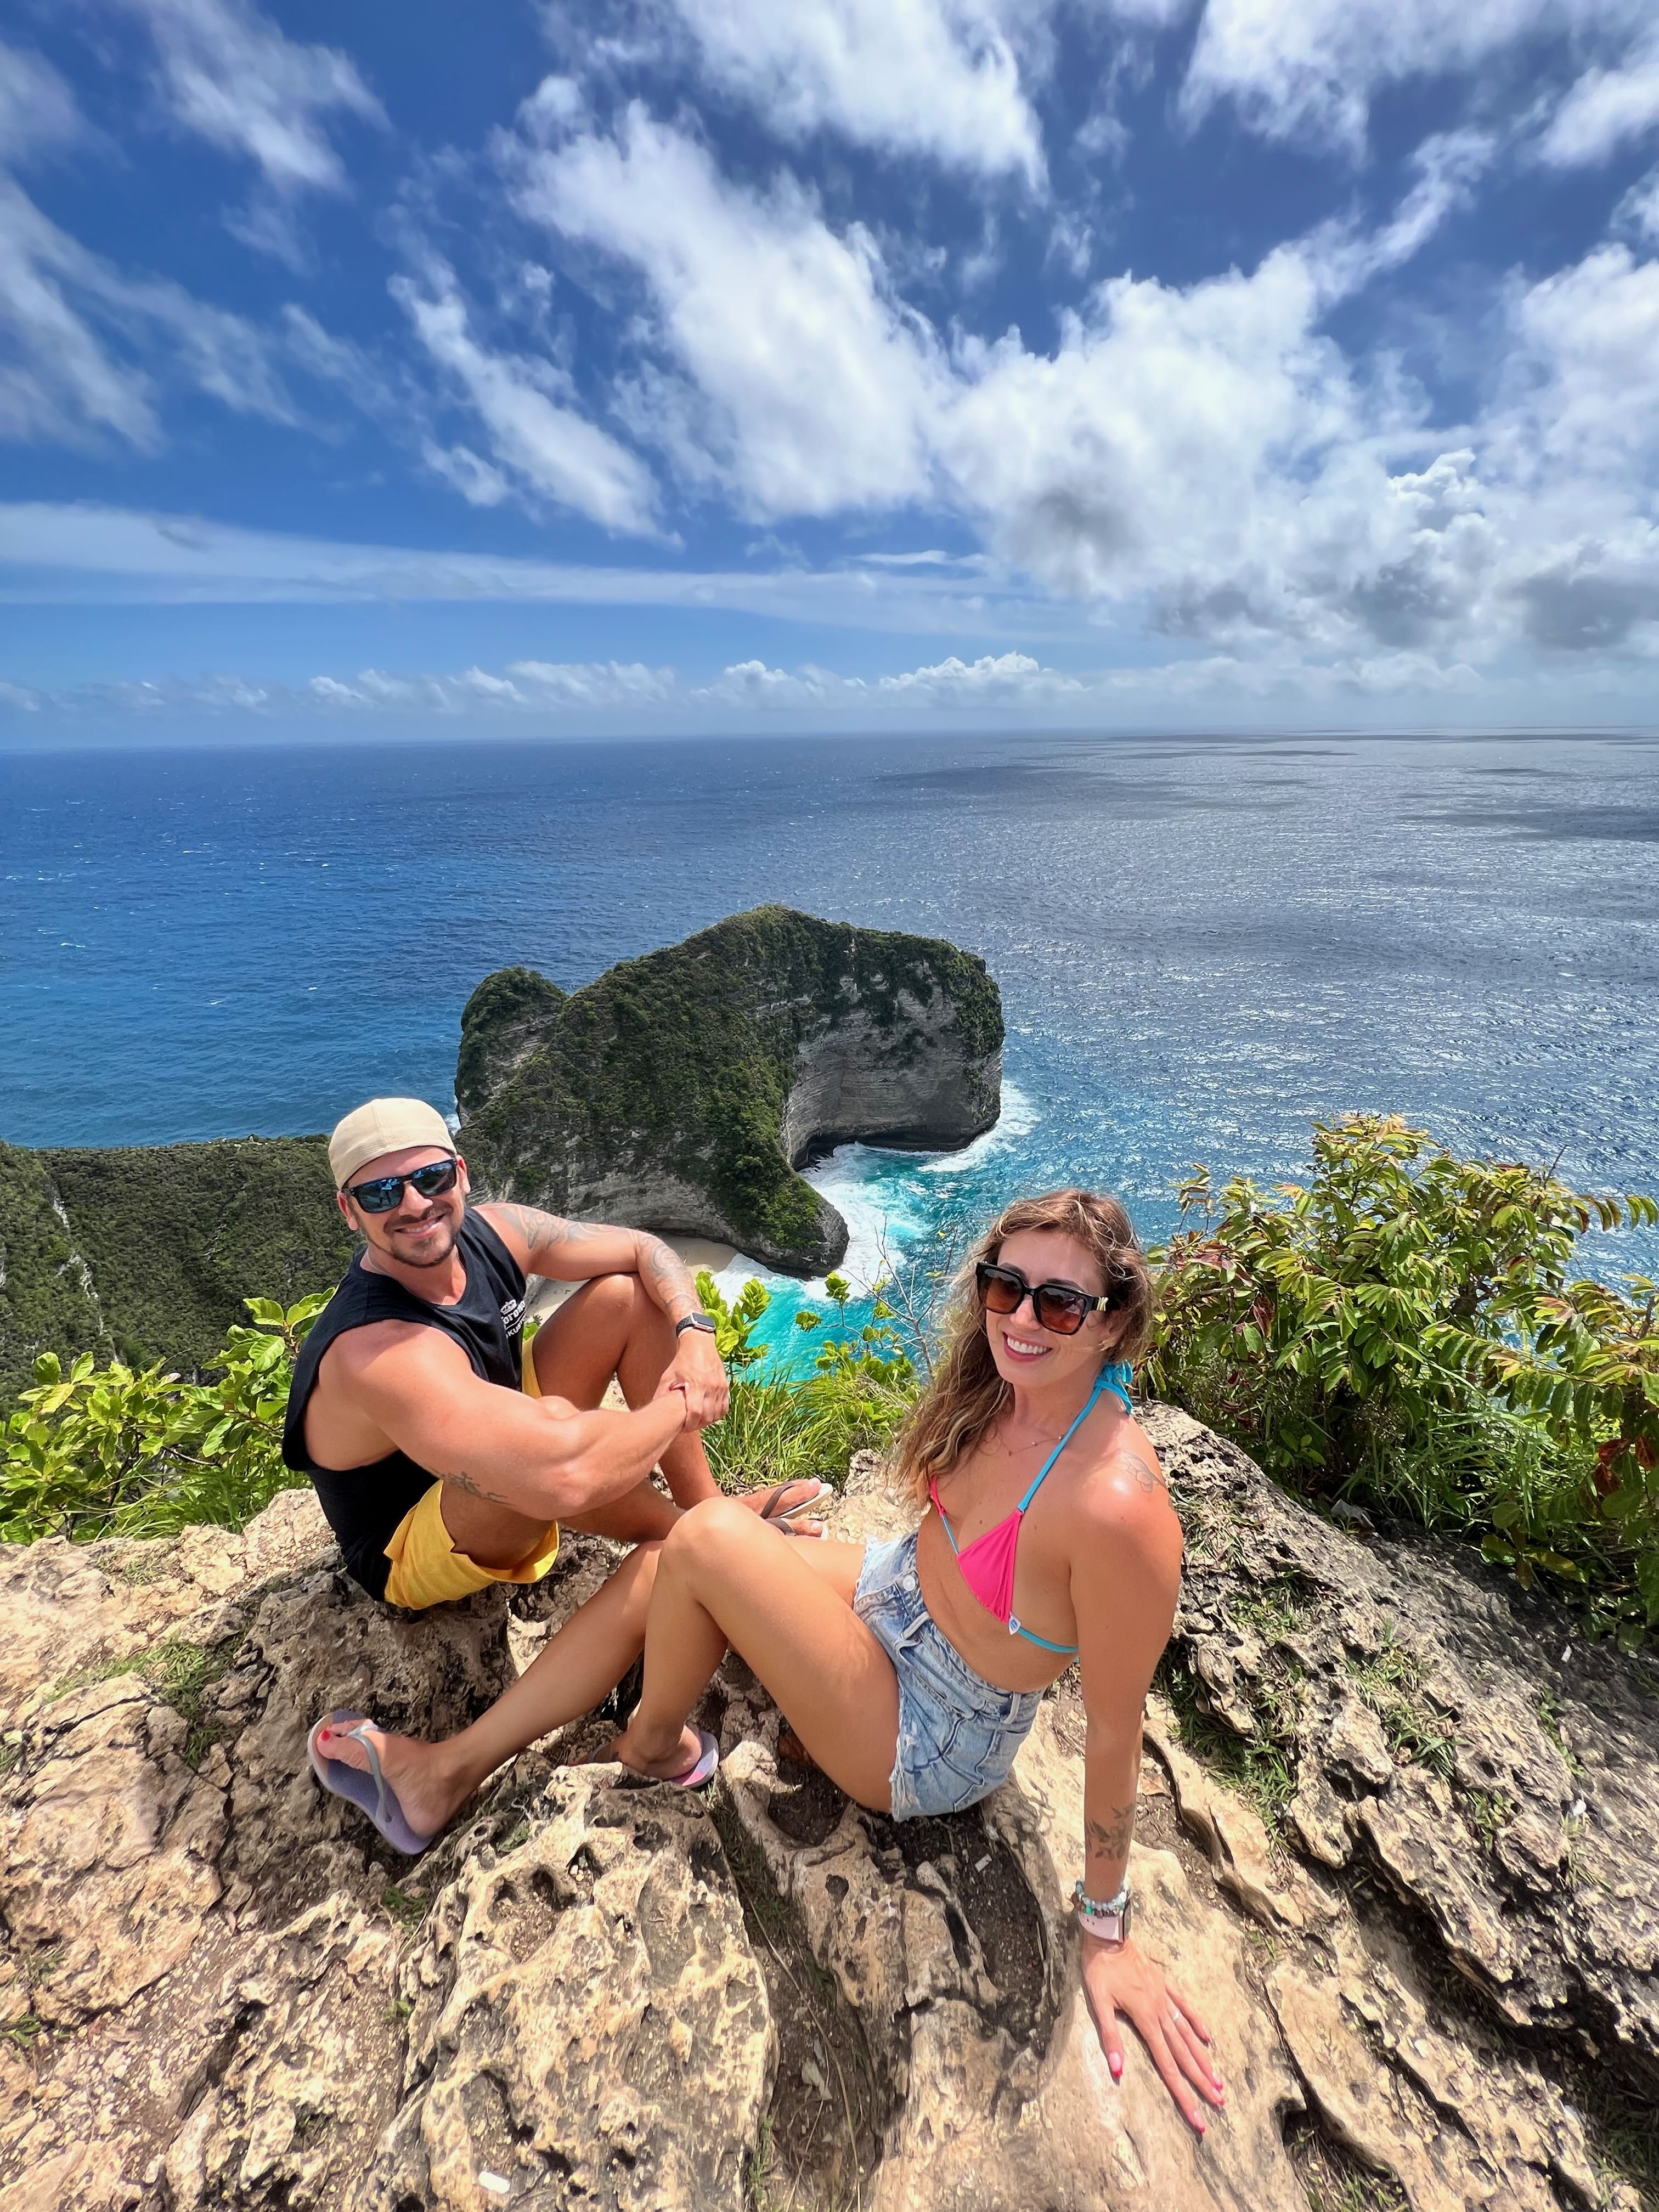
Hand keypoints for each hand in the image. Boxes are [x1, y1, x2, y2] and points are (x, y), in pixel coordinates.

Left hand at [664, 1328, 729, 1428]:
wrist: (699, 1343)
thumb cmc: (682, 1360)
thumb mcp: (668, 1376)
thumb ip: (662, 1393)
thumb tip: (655, 1409)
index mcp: (696, 1384)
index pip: (696, 1413)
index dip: (690, 1424)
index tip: (684, 1427)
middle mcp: (711, 1387)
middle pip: (708, 1416)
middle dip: (698, 1424)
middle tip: (690, 1425)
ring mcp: (720, 1386)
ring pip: (717, 1413)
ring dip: (708, 1420)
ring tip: (699, 1420)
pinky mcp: (725, 1385)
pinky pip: (725, 1407)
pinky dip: (718, 1413)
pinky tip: (709, 1413)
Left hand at [1080, 1934, 1222, 2133]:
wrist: (1109, 1935)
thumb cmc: (1100, 1969)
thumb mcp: (1099, 2003)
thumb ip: (1110, 2036)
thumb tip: (1118, 2070)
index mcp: (1145, 2020)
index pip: (1167, 2065)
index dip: (1182, 2092)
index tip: (1197, 2115)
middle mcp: (1160, 2012)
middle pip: (1183, 2054)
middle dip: (1200, 2081)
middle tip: (1219, 2104)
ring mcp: (1165, 1997)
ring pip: (1188, 2034)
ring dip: (1203, 2058)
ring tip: (1218, 2080)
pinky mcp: (1164, 1984)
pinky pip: (1185, 2005)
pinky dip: (1197, 2021)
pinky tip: (1207, 2036)